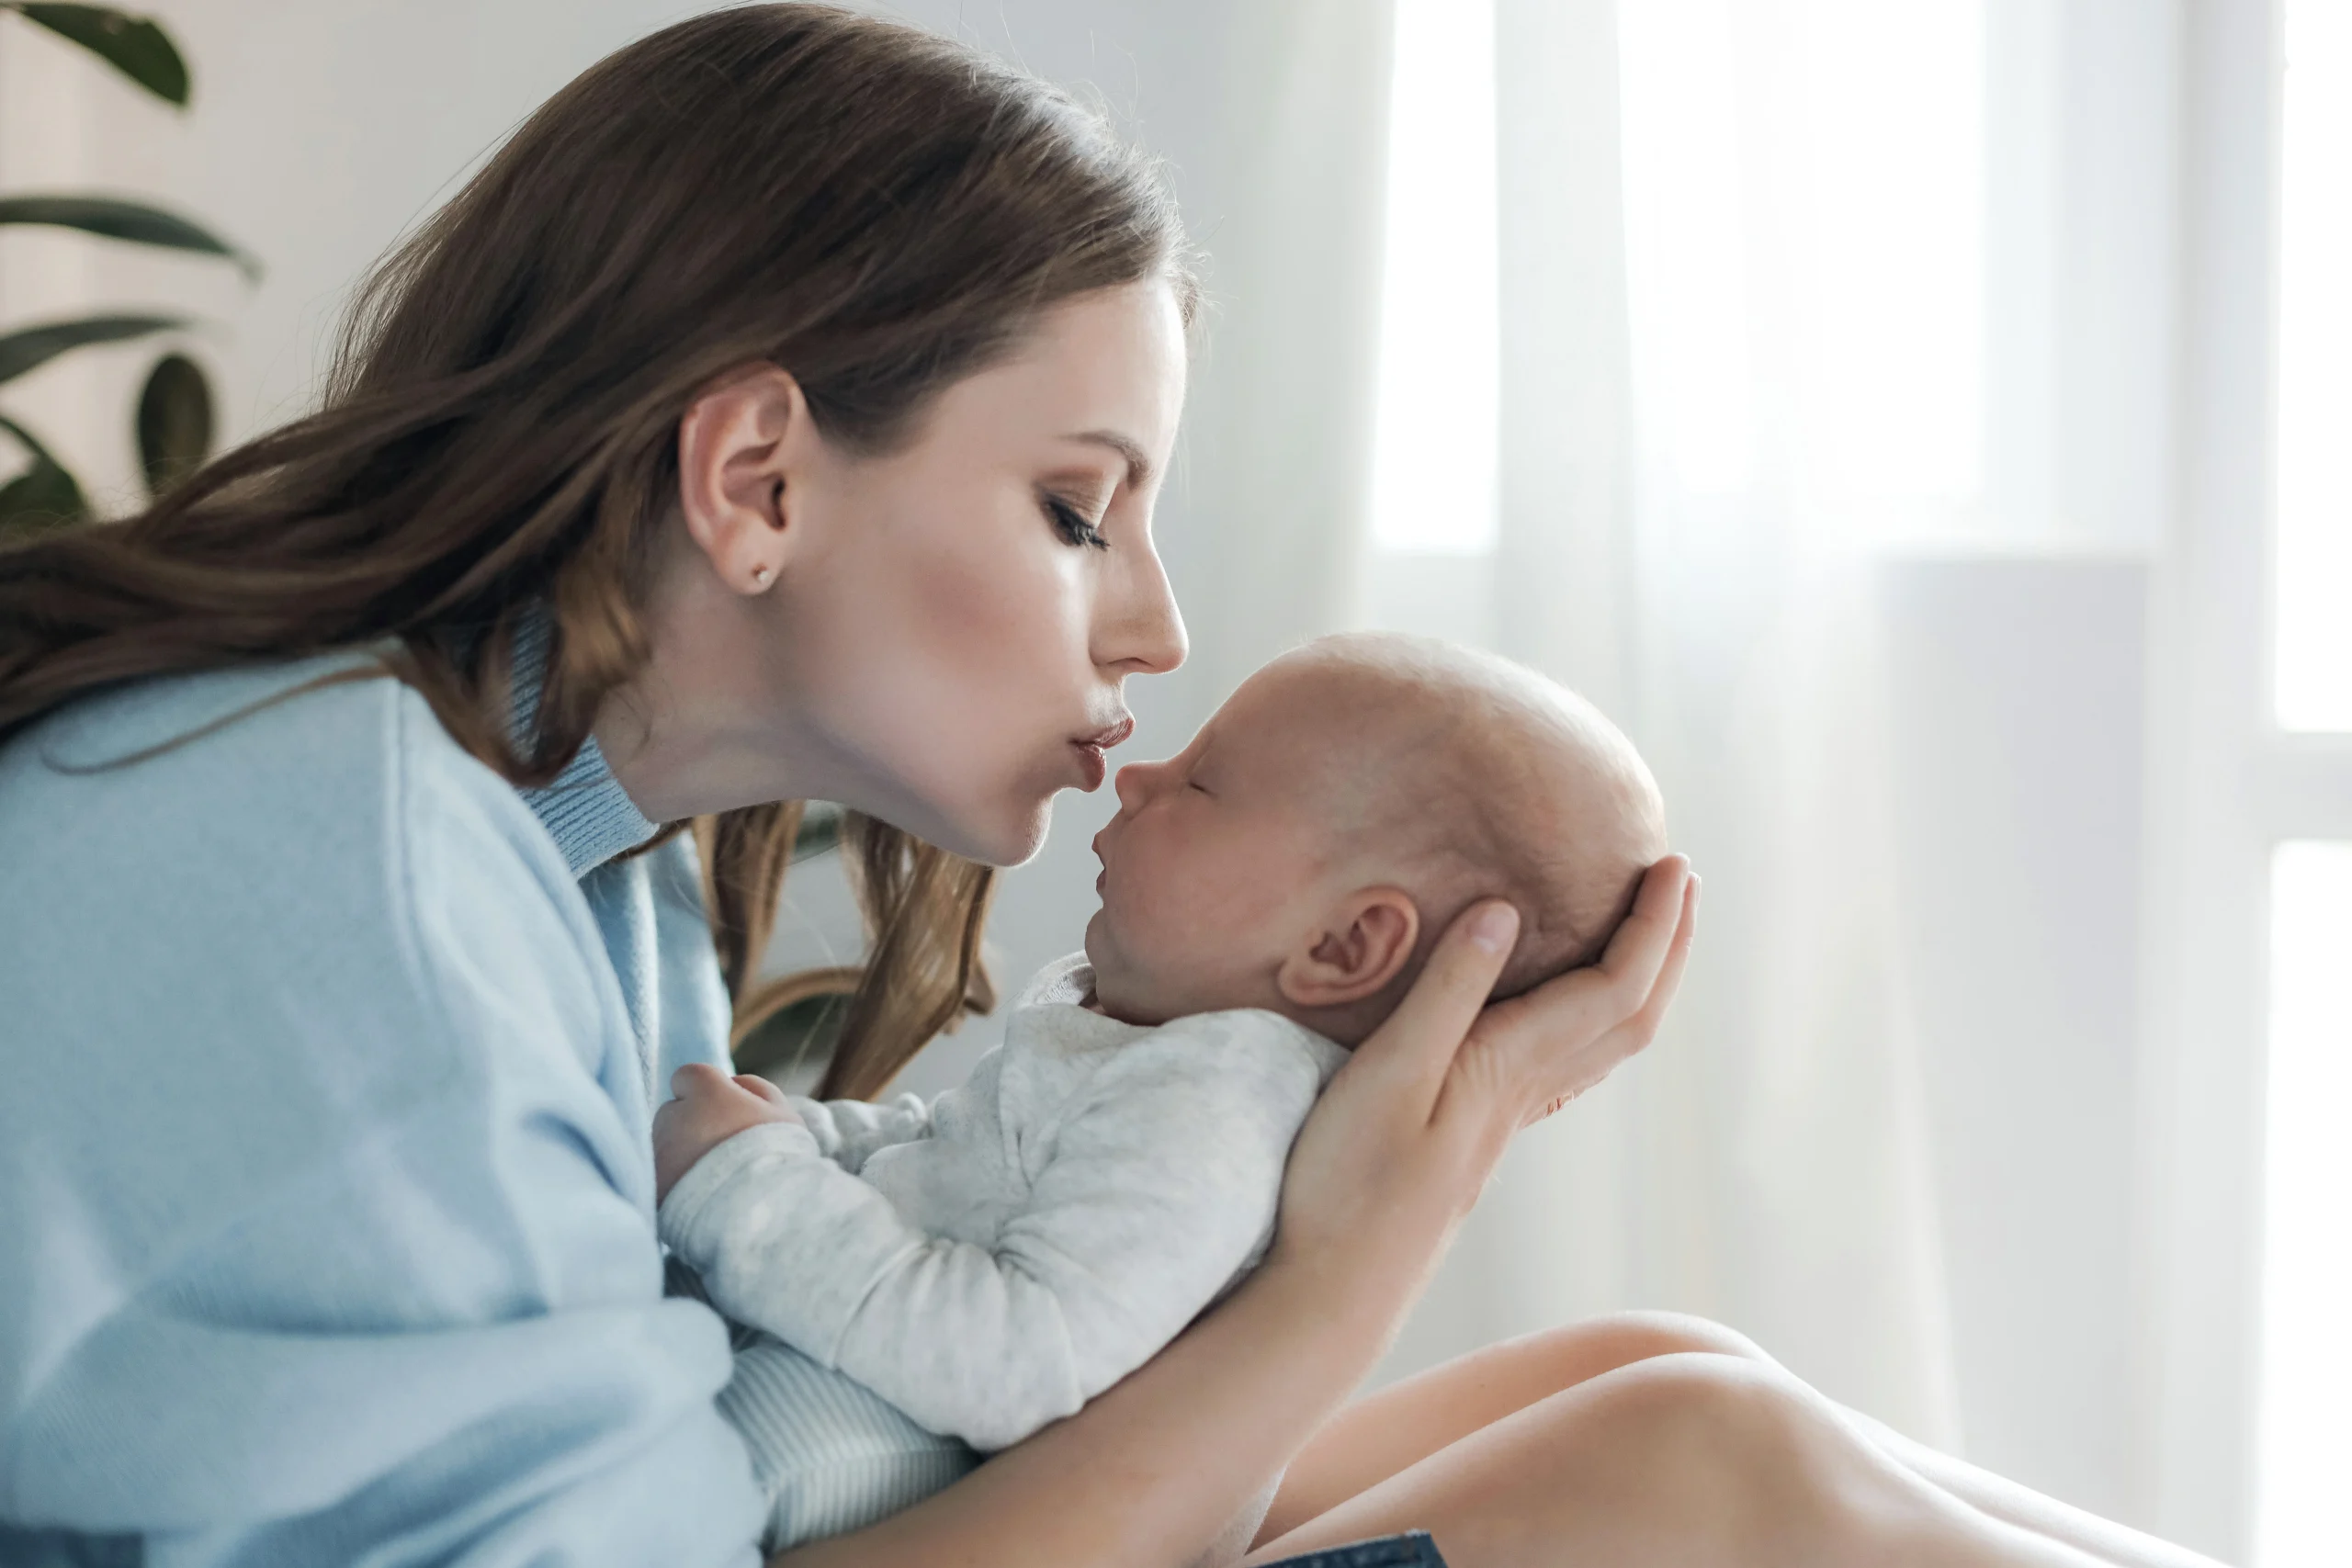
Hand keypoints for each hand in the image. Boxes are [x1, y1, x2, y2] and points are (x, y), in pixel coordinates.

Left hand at [652, 1062, 799, 1204]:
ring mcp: (659, 1154)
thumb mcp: (784, 1114)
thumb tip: (733, 1081)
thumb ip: (755, 1088)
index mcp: (705, 1091)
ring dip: (681, 1155)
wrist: (757, 1216)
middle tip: (721, 1151)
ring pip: (664, 1146)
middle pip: (672, 1113)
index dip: (704, 1092)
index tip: (721, 1111)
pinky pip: (660, 1179)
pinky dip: (674, 1185)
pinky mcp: (652, 1189)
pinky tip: (701, 1198)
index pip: (687, 1077)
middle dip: (691, 1125)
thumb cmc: (778, 1160)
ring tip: (713, 1180)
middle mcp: (673, 1116)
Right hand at [1271, 856, 1697, 1270]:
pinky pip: (1565, 1066)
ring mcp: (1504, 1123)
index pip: (1614, 988)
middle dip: (1666, 946)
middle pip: (1630, 1017)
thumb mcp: (1389, 1073)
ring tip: (1647, 932)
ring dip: (1639, 982)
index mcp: (1511, 1069)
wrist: (1332, 1291)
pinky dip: (1592, 1020)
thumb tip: (1505, 910)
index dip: (1652, 925)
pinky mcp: (1477, 1138)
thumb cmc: (1347, 1184)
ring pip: (1604, 1046)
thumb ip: (1448, 992)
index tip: (1671, 865)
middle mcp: (1523, 1095)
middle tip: (1681, 880)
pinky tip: (1566, 1015)